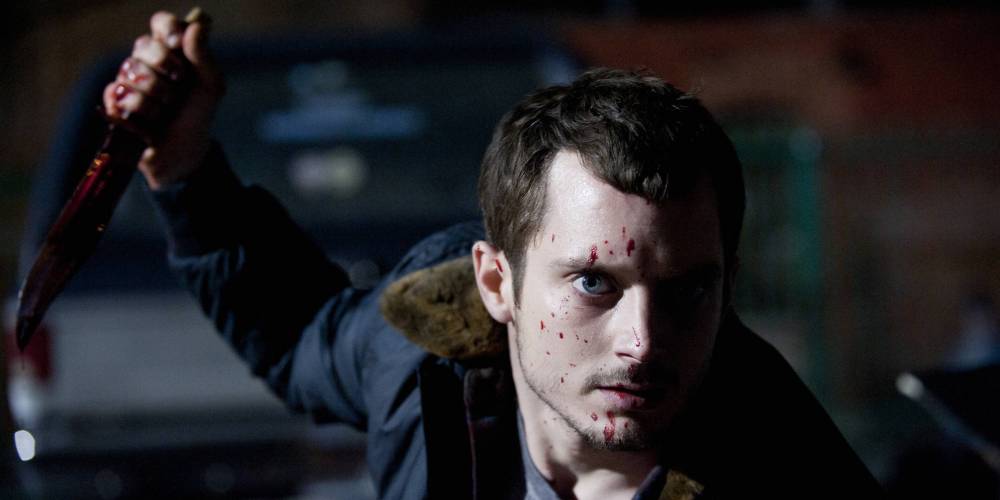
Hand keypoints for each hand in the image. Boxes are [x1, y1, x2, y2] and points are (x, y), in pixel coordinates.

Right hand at [102, 10, 224, 189]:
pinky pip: (116, 94)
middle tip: (177, 90)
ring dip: (154, 98)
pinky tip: (146, 124)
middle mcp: (146, 60)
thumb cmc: (196, 116)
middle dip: (165, 70)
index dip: (168, 29)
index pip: (161, 23)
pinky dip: (137, 113)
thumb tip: (198, 24)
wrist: (184, 152)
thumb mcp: (210, 87)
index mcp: (171, 51)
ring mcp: (127, 79)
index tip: (177, 43)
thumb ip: (203, 56)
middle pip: (144, 46)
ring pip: (130, 71)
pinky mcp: (113, 101)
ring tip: (163, 112)